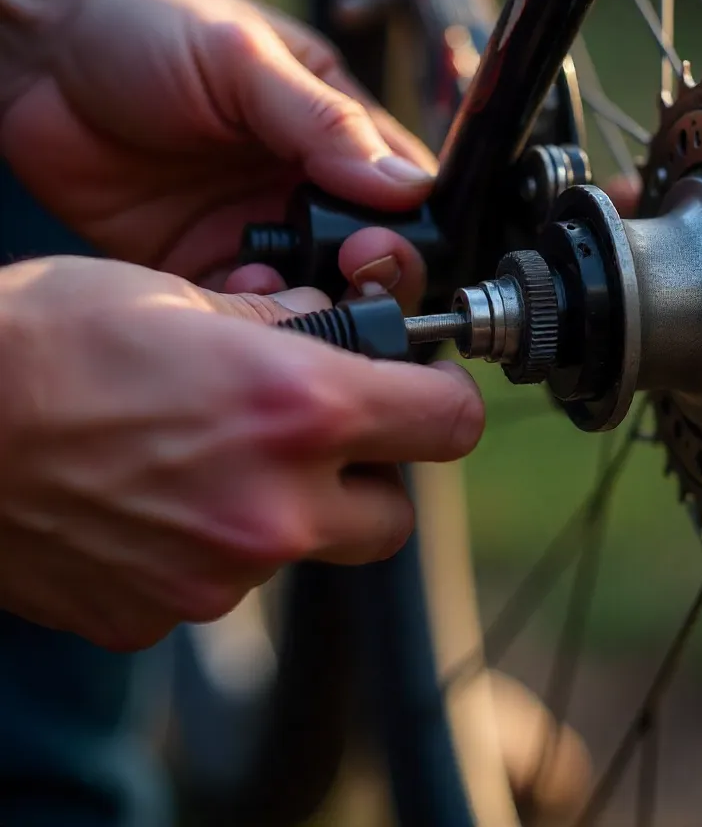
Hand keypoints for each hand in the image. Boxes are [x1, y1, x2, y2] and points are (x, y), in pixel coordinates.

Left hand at [0, 0, 435, 285]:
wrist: (39, 54)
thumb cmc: (146, 26)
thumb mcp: (244, 58)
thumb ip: (325, 122)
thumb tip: (407, 187)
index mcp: (336, 132)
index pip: (407, 197)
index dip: (411, 232)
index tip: (385, 243)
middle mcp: (306, 190)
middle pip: (373, 258)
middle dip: (373, 276)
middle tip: (349, 268)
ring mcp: (258, 232)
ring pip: (317, 293)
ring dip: (315, 302)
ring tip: (278, 281)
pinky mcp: (204, 266)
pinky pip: (248, 312)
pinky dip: (253, 319)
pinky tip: (233, 290)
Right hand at [0, 256, 483, 650]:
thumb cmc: (43, 341)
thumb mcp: (182, 295)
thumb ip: (286, 322)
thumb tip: (337, 324)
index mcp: (298, 409)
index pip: (448, 422)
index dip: (442, 402)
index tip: (424, 392)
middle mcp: (273, 506)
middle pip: (395, 514)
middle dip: (372, 474)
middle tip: (323, 434)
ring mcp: (217, 574)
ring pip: (309, 549)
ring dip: (289, 507)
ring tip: (215, 455)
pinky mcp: (160, 614)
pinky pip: (226, 583)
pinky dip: (214, 544)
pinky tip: (159, 498)